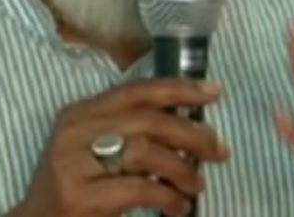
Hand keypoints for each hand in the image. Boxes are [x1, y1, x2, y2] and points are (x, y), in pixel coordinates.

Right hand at [11, 78, 229, 216]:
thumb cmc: (75, 190)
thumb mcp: (94, 151)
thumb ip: (130, 133)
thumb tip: (191, 126)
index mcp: (80, 113)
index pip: (136, 90)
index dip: (178, 88)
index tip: (213, 91)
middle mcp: (75, 131)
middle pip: (147, 120)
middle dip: (191, 133)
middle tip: (219, 150)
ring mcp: (75, 164)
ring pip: (146, 152)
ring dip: (182, 169)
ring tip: (196, 185)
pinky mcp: (81, 197)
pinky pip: (140, 189)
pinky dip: (168, 198)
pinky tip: (178, 208)